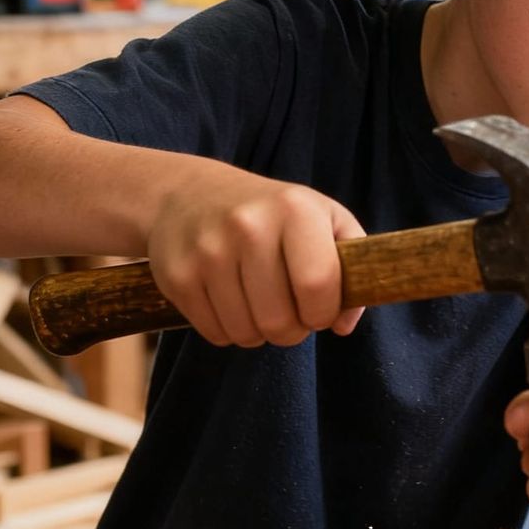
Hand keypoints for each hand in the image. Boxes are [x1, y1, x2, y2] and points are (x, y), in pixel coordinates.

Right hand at [147, 167, 365, 347]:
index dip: (324, 312)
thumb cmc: (272, 213)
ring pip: (247, 334)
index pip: (318, 285)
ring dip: (259, 332)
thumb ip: (350, 267)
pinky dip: (228, 330)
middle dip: (292, 329)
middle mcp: (249, 226)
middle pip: (281, 321)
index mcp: (295, 209)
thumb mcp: (323, 217)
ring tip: (259, 304)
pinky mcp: (178, 276)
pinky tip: (230, 301)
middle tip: (288, 310)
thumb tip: (343, 324)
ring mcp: (208, 251)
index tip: (319, 309)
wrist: (189, 194)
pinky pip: (215, 334)